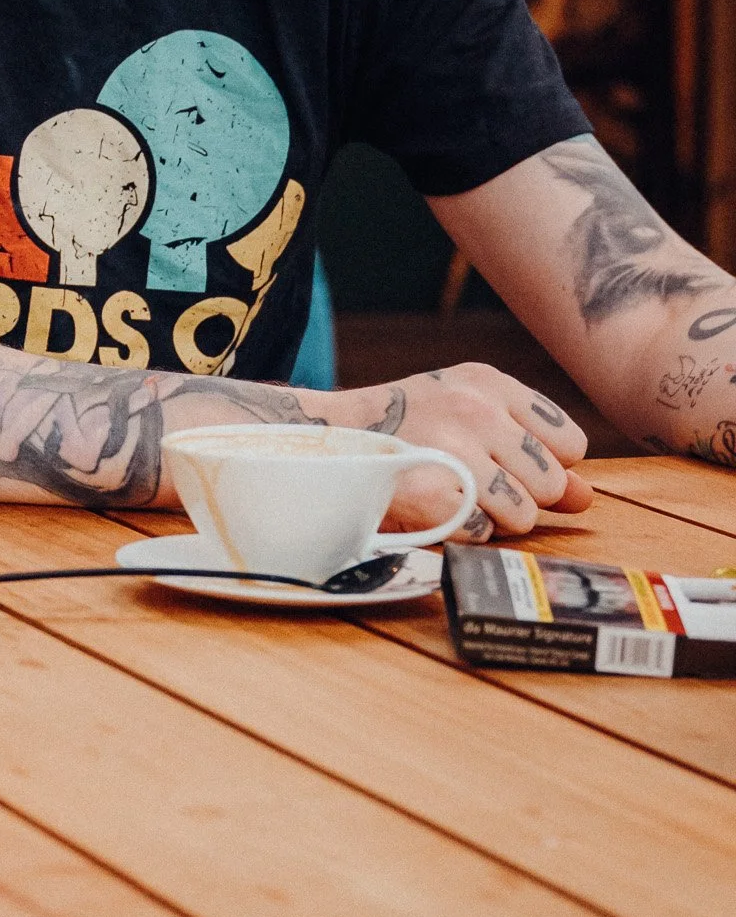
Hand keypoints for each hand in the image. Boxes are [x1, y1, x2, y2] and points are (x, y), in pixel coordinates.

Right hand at [333, 362, 593, 535]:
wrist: (330, 438)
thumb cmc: (408, 427)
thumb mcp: (469, 417)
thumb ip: (534, 451)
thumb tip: (586, 496)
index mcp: (489, 383)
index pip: (569, 444)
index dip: (545, 464)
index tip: (506, 461)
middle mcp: (476, 409)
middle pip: (550, 483)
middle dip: (521, 495)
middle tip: (473, 480)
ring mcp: (454, 450)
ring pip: (524, 514)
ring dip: (494, 518)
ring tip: (454, 494)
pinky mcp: (434, 493)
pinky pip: (484, 533)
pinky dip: (462, 531)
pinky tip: (434, 507)